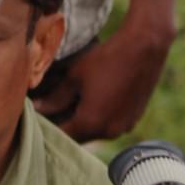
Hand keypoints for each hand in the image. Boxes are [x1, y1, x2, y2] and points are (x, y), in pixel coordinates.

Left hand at [32, 25, 170, 141]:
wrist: (145, 46)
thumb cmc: (107, 58)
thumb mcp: (75, 76)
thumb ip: (55, 97)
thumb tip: (39, 109)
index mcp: (90, 123)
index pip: (62, 135)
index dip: (49, 128)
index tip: (40, 120)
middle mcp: (108, 132)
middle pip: (80, 137)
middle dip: (67, 127)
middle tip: (54, 114)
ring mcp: (123, 128)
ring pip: (96, 133)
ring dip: (85, 125)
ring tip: (75, 107)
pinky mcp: (133, 120)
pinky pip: (111, 126)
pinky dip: (101, 119)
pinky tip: (96, 102)